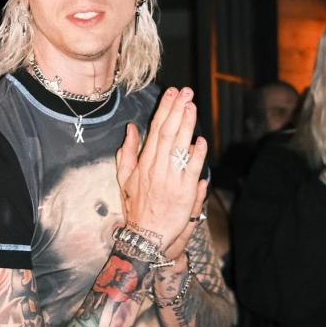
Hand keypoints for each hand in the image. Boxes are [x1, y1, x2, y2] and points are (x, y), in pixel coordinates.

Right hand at [116, 87, 207, 250]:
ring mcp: (170, 180)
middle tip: (185, 92)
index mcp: (144, 163)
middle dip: (177, 110)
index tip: (172, 93)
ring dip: (186, 125)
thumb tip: (131, 128)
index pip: (155, 130)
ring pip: (179, 147)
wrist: (146, 235)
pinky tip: (200, 140)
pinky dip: (196, 154)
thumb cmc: (137, 206)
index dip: (165, 110)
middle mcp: (157, 168)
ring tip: (192, 106)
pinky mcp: (183, 192)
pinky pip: (191, 169)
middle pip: (168, 133)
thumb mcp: (125, 178)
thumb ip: (127, 152)